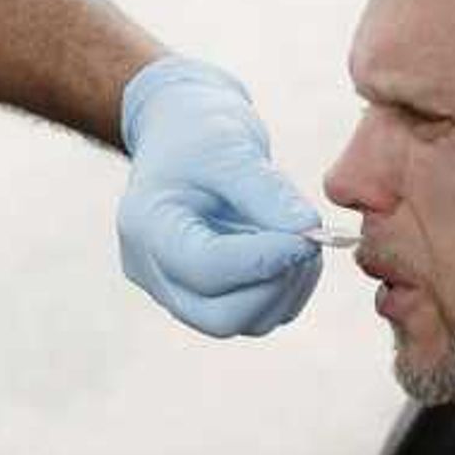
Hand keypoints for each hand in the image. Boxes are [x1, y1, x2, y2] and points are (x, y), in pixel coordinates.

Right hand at [116, 57, 323, 335]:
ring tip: (303, 236)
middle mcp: (153, 270)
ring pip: (244, 321)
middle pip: (220, 316)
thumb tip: (308, 232)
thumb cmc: (199, 133)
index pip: (204, 268)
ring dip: (287, 286)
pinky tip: (292, 246)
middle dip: (275, 284)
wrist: (183, 135)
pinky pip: (257, 314)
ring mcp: (178, 290)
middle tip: (307, 241)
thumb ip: (266, 190)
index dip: (261, 260)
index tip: (306, 235)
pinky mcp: (208, 296)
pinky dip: (287, 288)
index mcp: (146, 226)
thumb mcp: (229, 145)